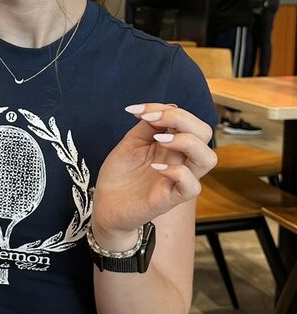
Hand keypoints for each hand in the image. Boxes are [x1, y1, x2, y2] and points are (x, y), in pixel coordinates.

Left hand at [92, 103, 215, 248]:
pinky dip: (178, 172)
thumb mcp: (131, 143)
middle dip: (183, 119)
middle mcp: (181, 160)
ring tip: (160, 140)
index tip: (137, 110)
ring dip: (186, 142)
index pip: (188, 120)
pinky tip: (156, 167)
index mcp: (173, 145)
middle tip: (152, 120)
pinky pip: (192, 186)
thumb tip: (163, 108)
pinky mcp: (170, 198)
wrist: (106, 205)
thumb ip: (147, 126)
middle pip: (205, 133)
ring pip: (208, 158)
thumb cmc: (120, 175)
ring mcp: (178, 180)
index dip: (165, 109)